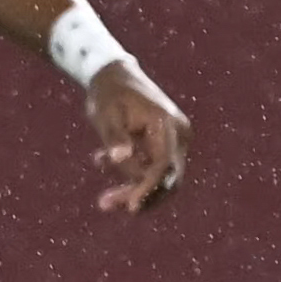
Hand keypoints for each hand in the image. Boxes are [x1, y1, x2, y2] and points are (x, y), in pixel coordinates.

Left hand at [85, 62, 187, 214]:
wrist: (115, 74)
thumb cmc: (108, 93)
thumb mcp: (105, 115)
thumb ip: (114, 138)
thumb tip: (119, 158)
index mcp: (165, 123)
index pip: (163, 165)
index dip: (149, 188)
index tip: (131, 207)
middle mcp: (178, 133)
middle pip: (166, 177)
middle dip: (139, 194)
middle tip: (104, 204)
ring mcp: (175, 139)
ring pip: (160, 177)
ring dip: (133, 188)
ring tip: (103, 200)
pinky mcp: (167, 143)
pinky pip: (154, 168)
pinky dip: (132, 175)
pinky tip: (102, 164)